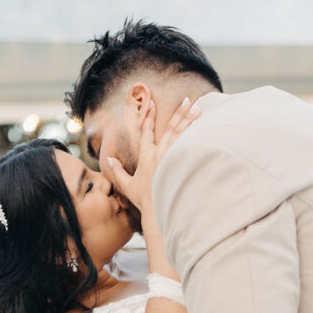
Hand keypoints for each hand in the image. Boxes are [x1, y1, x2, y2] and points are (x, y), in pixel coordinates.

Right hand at [103, 96, 199, 215]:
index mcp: (146, 157)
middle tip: (187, 100)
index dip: (149, 117)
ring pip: (183, 135)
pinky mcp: (182, 165)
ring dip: (190, 120)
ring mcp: (173, 159)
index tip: (152, 103)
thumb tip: (108, 159)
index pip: (146, 132)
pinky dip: (196, 136)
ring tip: (198, 108)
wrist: (160, 212)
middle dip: (179, 113)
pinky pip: (190, 146)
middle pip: (170, 128)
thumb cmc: (144, 200)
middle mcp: (160, 155)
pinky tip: (203, 128)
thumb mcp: (127, 186)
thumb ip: (117, 171)